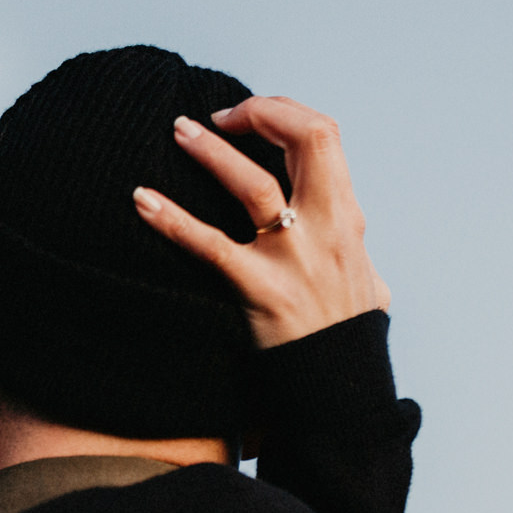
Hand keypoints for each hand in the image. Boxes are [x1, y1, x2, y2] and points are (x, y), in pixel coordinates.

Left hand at [132, 96, 389, 347]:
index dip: (284, 114)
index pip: (326, 137)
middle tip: (217, 116)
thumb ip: (356, 254)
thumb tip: (355, 240)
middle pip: (308, 141)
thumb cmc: (347, 342)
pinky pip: (210, 247)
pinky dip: (173, 220)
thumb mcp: (370, 286)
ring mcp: (296, 260)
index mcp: (348, 220)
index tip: (250, 117)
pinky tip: (142, 201)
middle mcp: (329, 230)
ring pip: (256, 186)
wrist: (343, 398)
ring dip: (214, 152)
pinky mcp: (263, 293)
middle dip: (262, 114)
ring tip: (179, 129)